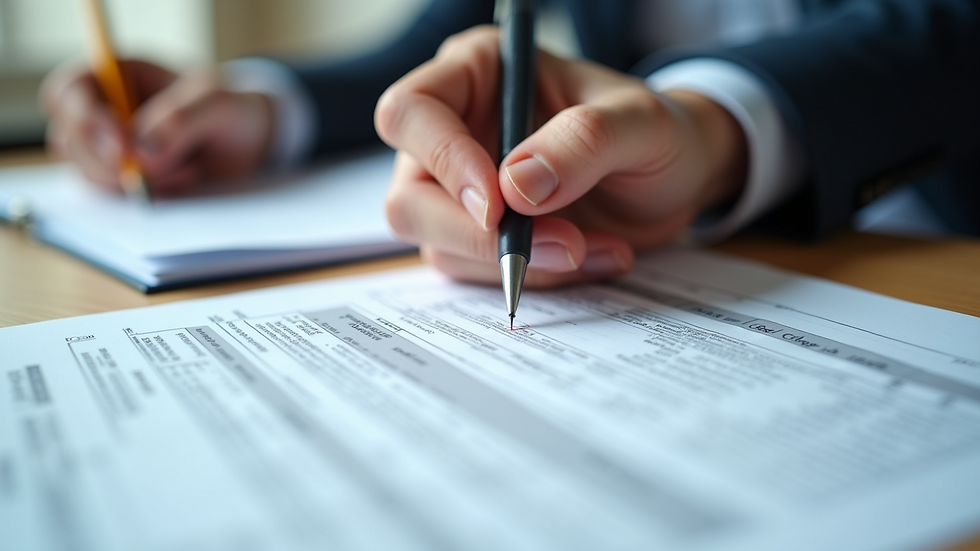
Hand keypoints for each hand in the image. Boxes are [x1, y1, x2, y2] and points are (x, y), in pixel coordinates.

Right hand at [40, 59, 273, 195]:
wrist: (252, 142)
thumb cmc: (234, 111)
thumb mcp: (219, 105)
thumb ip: (181, 121)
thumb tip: (139, 151)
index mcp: (119, 75)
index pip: (69, 91)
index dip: (84, 119)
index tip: (122, 147)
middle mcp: (105, 109)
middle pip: (70, 138)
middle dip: (110, 162)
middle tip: (156, 171)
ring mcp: (111, 146)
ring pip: (88, 172)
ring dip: (134, 181)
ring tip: (189, 169)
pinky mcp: (125, 177)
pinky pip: (114, 194)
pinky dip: (147, 194)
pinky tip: (185, 180)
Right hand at [375, 26, 746, 286]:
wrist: (676, 179)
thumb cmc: (653, 132)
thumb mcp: (640, 124)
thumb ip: (584, 142)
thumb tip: (514, 188)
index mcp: (477, 72)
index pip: (412, 112)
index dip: (442, 160)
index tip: (498, 206)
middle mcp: (454, 130)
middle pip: (409, 197)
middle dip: (479, 236)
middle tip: (562, 245)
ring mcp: (457, 191)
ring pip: (440, 246)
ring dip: (520, 262)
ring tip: (596, 247)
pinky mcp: (476, 238)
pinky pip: (479, 274)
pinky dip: (538, 277)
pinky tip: (592, 255)